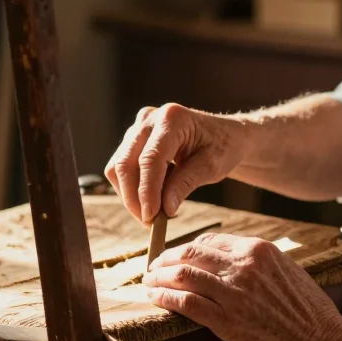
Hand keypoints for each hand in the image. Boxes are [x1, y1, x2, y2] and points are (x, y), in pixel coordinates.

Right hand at [105, 104, 248, 223]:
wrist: (223, 135)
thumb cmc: (222, 147)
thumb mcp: (212, 166)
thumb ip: (186, 184)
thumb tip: (165, 208)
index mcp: (172, 119)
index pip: (150, 158)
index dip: (147, 190)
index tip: (150, 217)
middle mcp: (150, 118)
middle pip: (126, 162)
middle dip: (133, 197)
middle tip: (149, 222)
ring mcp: (138, 126)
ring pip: (118, 167)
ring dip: (129, 195)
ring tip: (151, 213)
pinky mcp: (133, 138)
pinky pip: (120, 167)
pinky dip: (130, 187)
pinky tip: (150, 197)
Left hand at [143, 232, 341, 340]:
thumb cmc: (309, 312)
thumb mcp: (287, 271)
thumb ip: (258, 263)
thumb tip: (231, 261)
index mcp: (258, 249)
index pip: (210, 240)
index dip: (188, 248)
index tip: (177, 256)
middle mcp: (244, 265)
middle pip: (191, 252)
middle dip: (166, 258)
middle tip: (154, 267)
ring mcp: (234, 292)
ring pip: (183, 275)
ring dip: (159, 277)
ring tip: (149, 282)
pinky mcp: (227, 320)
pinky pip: (186, 302)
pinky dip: (165, 297)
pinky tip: (156, 298)